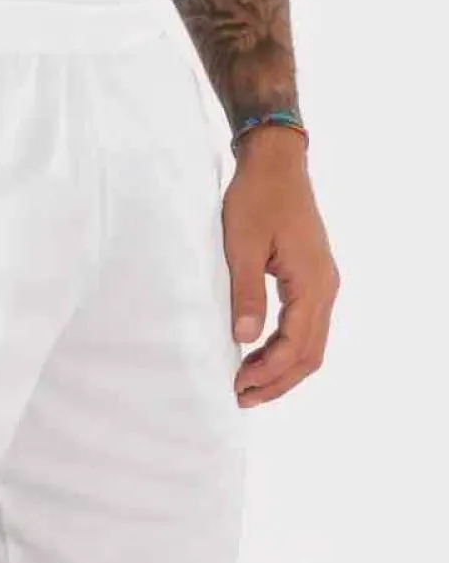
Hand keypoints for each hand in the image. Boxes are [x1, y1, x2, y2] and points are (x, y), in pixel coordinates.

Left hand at [224, 125, 340, 407]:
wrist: (275, 164)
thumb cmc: (256, 199)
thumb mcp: (241, 247)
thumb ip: (245, 294)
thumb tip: (245, 339)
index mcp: (311, 282)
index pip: (296, 344)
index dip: (268, 371)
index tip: (237, 385)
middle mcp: (325, 287)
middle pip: (310, 354)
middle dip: (277, 381)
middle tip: (242, 397)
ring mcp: (322, 284)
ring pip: (311, 344)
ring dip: (282, 369)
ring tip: (249, 386)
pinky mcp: (312, 279)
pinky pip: (306, 327)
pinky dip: (285, 349)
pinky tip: (260, 356)